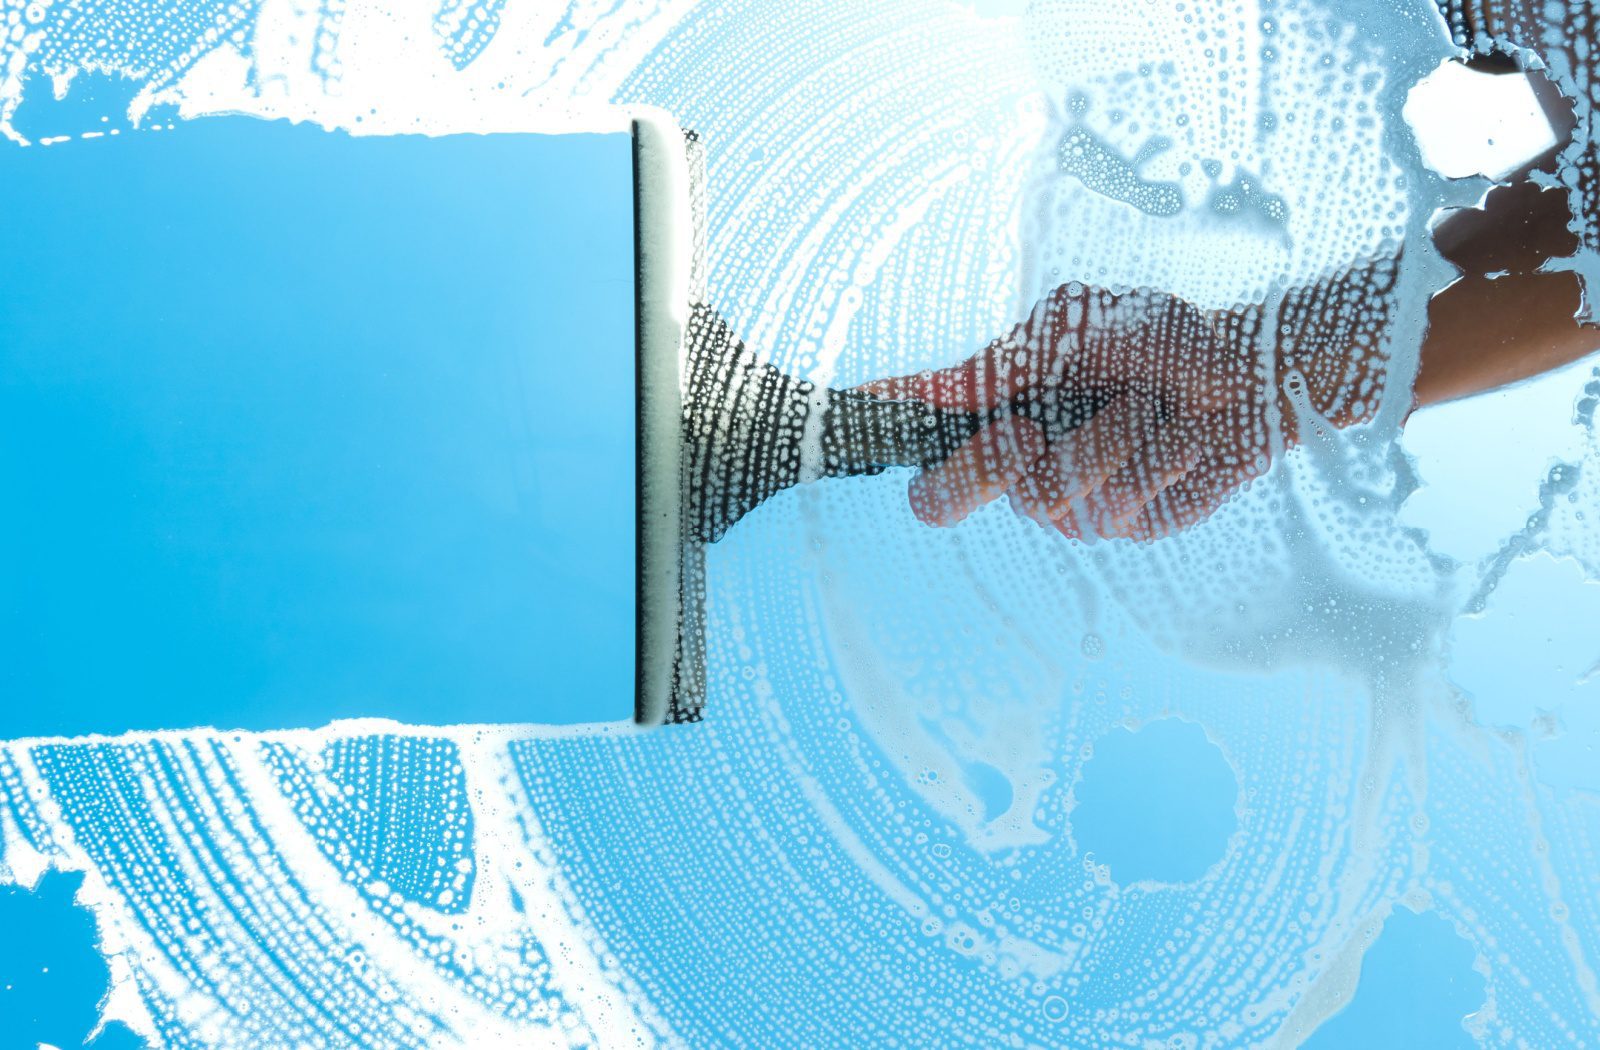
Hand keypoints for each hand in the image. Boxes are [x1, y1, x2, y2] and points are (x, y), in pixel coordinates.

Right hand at [861, 277, 1386, 540]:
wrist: (1253, 371)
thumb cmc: (1160, 337)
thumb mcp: (1074, 326)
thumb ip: (997, 361)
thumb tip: (913, 389)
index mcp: (996, 409)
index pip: (913, 432)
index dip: (874, 433)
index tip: (848, 418)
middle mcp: (1019, 461)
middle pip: (940, 498)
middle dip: (979, 466)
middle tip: (1023, 430)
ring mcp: (1068, 499)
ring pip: (1044, 496)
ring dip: (1106, 439)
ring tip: (1145, 406)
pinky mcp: (1123, 523)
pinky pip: (1112, 509)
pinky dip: (1151, 460)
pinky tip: (1178, 437)